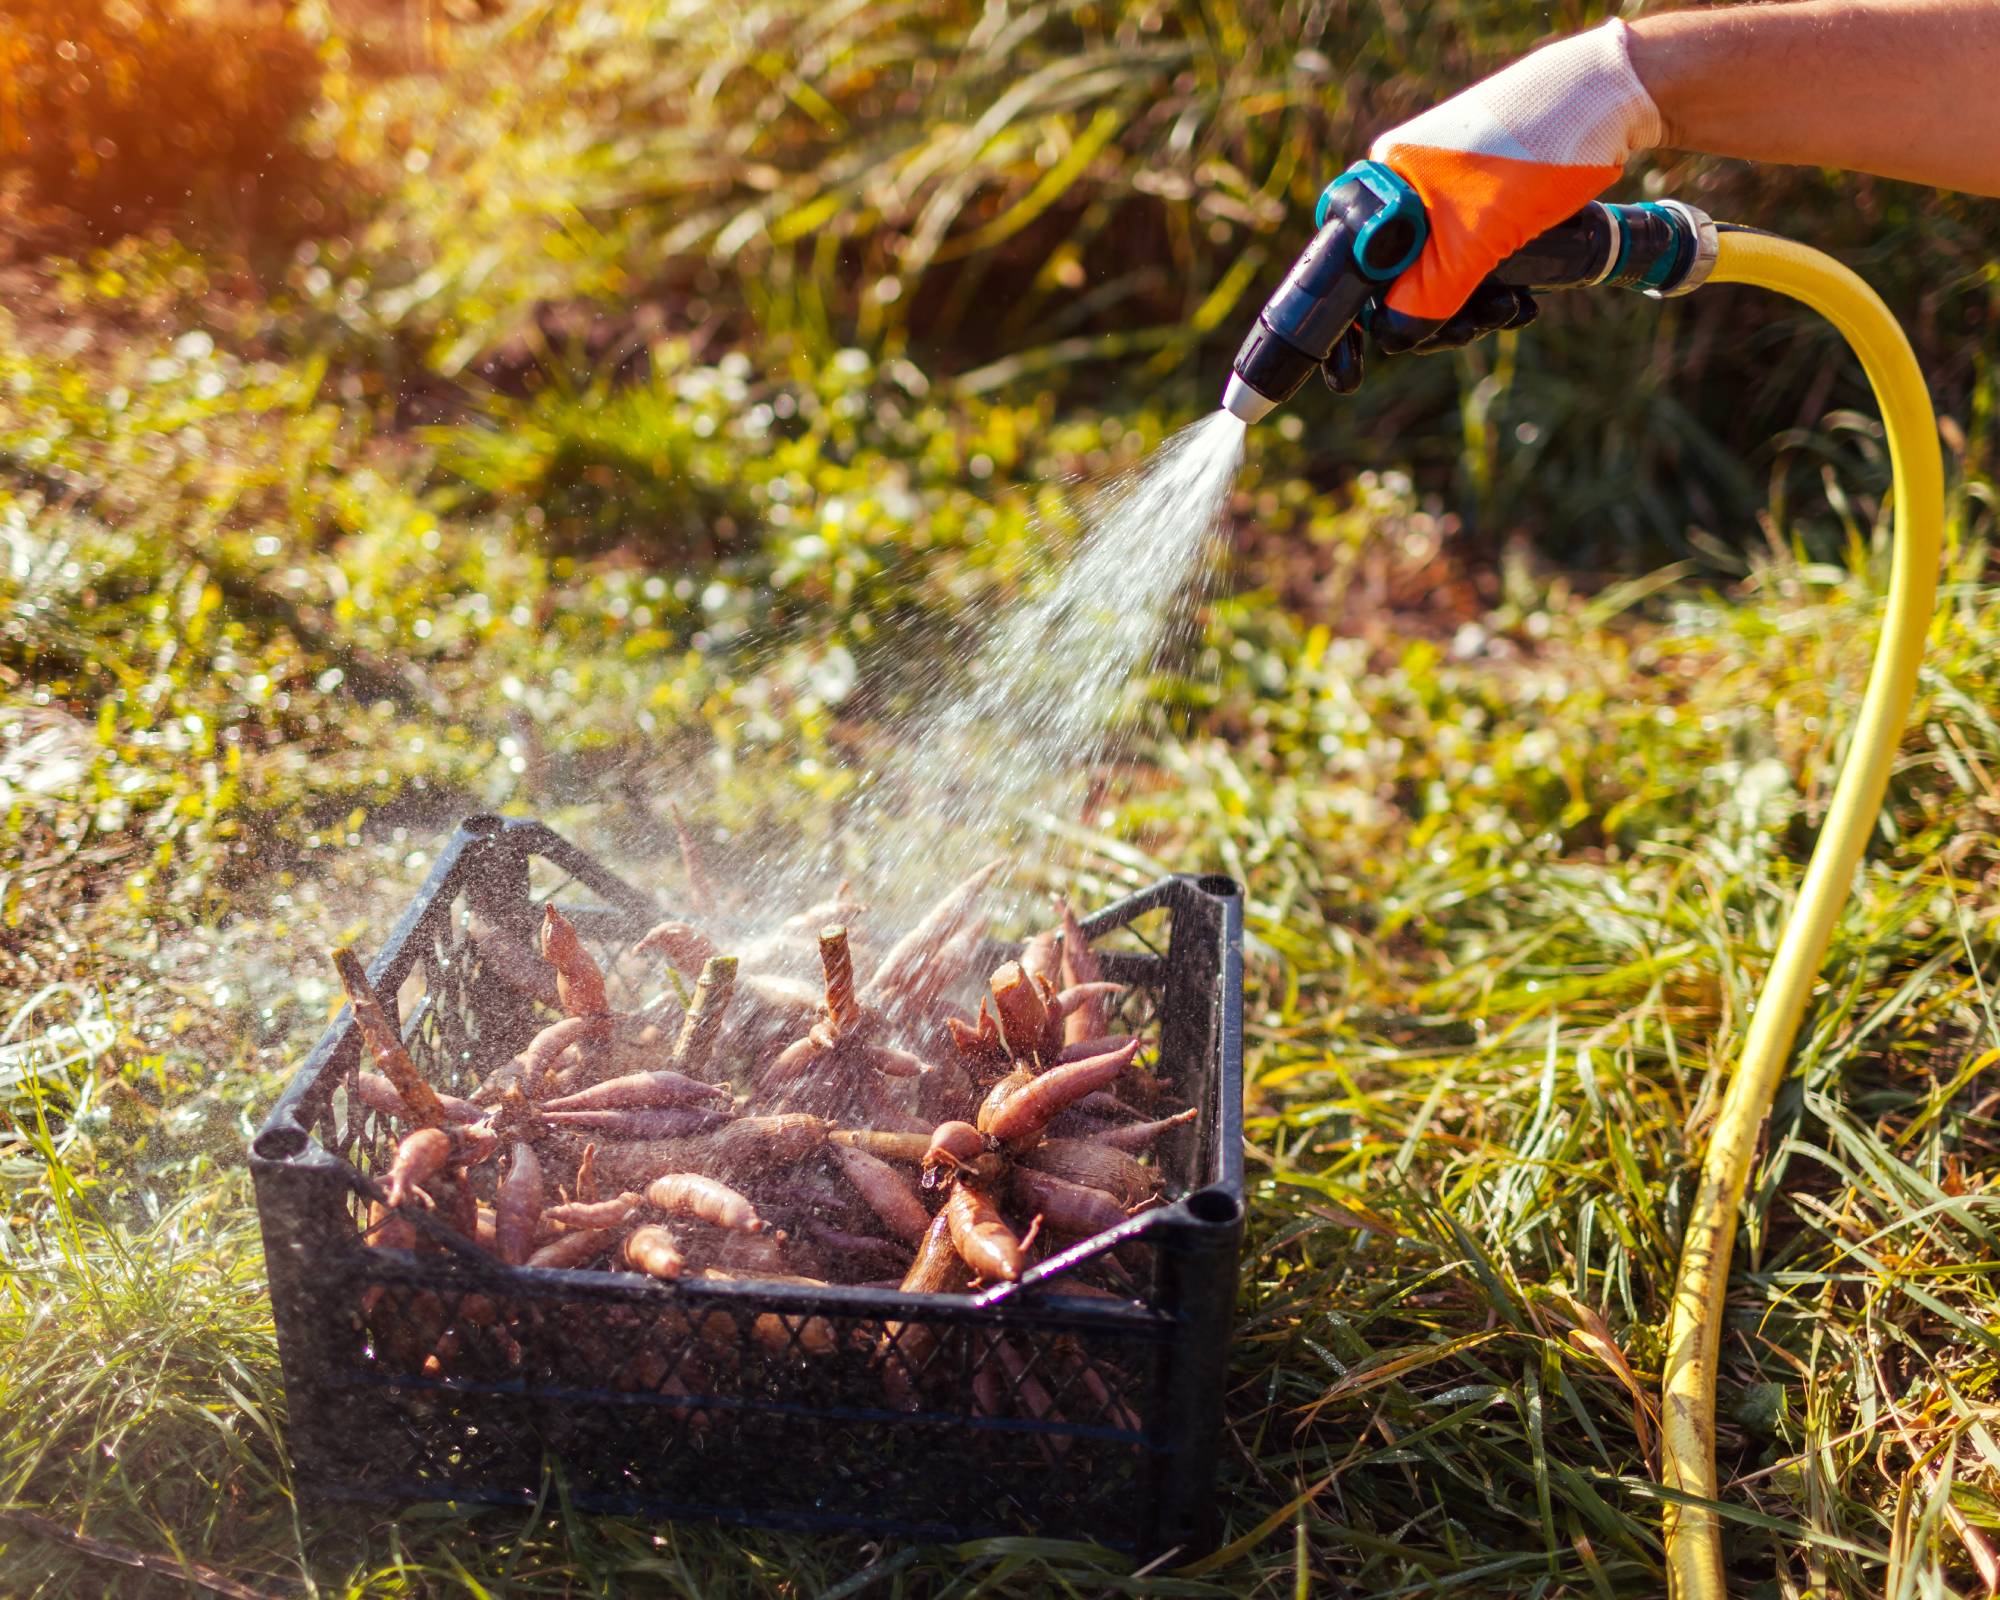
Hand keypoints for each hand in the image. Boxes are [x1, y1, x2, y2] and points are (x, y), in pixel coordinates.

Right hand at [1364, 19, 1660, 353]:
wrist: (1609, 101)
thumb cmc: (1534, 156)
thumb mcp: (1474, 241)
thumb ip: (1429, 295)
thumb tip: (1396, 338)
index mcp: (1389, 184)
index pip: (1359, 267)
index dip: (1372, 316)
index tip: (1390, 353)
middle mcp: (1408, 186)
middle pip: (1401, 277)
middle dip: (1439, 316)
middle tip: (1476, 330)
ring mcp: (1447, 191)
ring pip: (1440, 273)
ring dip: (1474, 307)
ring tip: (1513, 312)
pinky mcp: (1483, 199)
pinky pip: (1470, 258)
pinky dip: (1493, 287)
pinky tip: (1523, 301)